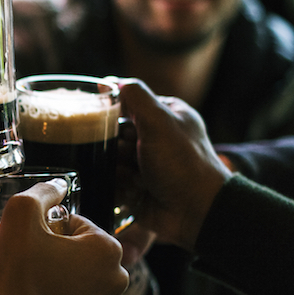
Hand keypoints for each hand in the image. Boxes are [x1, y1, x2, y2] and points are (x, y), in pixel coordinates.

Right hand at [0, 180, 127, 294]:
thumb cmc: (15, 270)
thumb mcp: (20, 213)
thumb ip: (43, 191)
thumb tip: (59, 185)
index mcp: (108, 248)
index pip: (78, 225)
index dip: (50, 229)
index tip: (33, 243)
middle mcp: (119, 280)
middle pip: (85, 253)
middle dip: (61, 254)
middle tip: (32, 263)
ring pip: (85, 281)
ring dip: (65, 278)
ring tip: (36, 284)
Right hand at [118, 80, 232, 250]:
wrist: (197, 213)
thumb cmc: (183, 164)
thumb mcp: (160, 121)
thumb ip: (134, 97)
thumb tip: (109, 82)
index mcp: (167, 116)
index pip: (130, 103)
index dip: (112, 110)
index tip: (96, 115)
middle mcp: (157, 138)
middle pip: (116, 132)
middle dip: (112, 143)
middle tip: (124, 152)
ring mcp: (147, 164)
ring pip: (112, 157)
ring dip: (115, 166)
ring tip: (132, 175)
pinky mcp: (137, 187)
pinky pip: (114, 181)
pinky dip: (116, 184)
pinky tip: (130, 188)